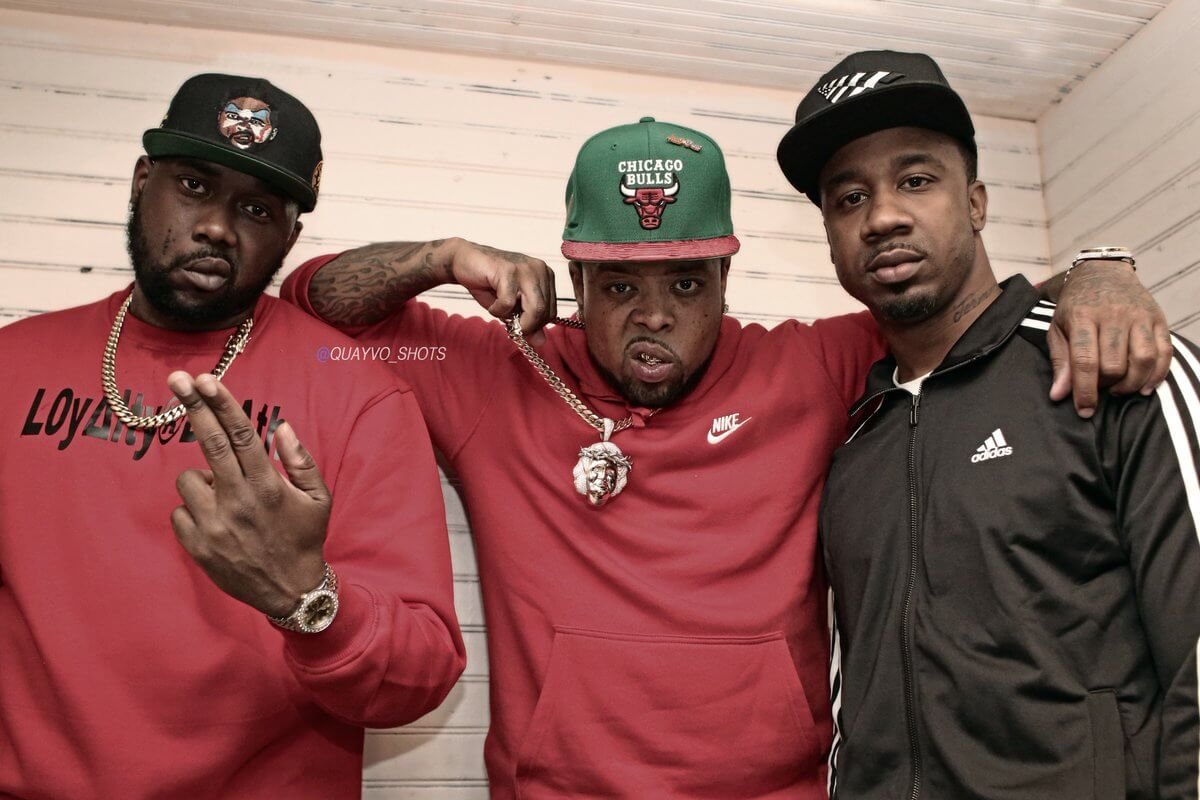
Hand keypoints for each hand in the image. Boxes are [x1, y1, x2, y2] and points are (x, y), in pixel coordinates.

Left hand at [166, 372, 330, 616]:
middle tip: (177, 379)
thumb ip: (299, 460)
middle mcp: (239, 501)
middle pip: (209, 443)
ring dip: (203, 479)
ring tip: (225, 496)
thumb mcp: (318, 498)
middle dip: (192, 406)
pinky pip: (180, 512)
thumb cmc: (305, 538)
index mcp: (268, 486)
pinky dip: (194, 510)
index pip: (240, 435)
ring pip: (188, 479)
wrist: (290, 592)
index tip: (205, 379)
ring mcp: (214, 525)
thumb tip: (281, 426)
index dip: (221, 403)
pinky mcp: (198, 547)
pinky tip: (216, 521)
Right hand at [443, 238, 556, 342]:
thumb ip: (528, 322)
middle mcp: (539, 269)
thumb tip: (540, 342)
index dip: (535, 325)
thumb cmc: (489, 283)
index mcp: (545, 275)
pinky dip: (497, 310)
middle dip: (526, 326)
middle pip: (545, 312)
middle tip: (509, 324)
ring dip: (516, 320)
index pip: (552, 311)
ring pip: (535, 308)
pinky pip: (509, 302)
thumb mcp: (511, 307)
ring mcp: (525, 268)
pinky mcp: (508, 270)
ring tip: (500, 312)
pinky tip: (491, 303)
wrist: (464, 261)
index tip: (518, 325)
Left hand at [1048, 261, 1170, 416]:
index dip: (1085, 390)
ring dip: (1132, 384)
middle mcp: (1114, 315)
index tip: (1085, 411)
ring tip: (1119, 389)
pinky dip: (1157, 375)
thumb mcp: (1058, 328)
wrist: (1102, 273)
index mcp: (1083, 316)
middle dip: (1106, 386)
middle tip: (1100, 389)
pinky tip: (1145, 387)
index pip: (1085, 360)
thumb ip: (1060, 361)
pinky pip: (1164, 352)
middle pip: (1114, 364)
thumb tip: (1059, 395)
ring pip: (1142, 360)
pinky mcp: (1158, 319)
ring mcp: (1139, 316)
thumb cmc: (1076, 306)